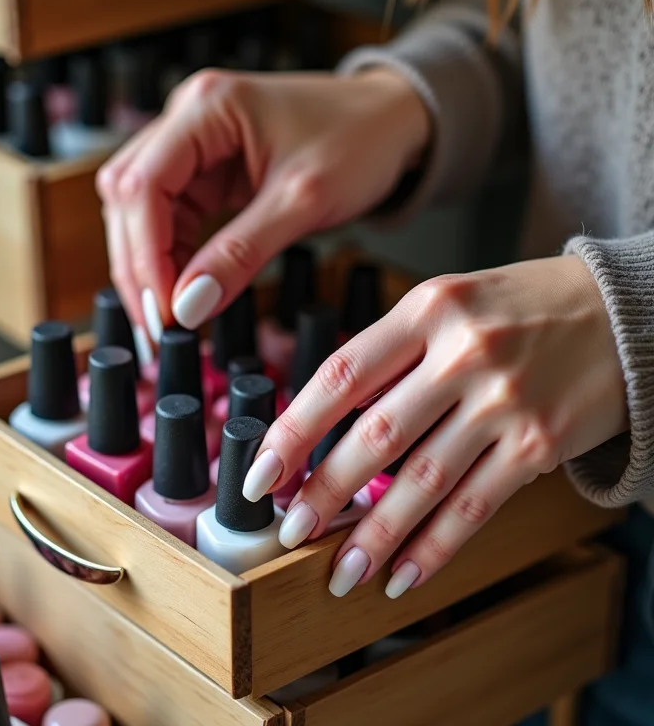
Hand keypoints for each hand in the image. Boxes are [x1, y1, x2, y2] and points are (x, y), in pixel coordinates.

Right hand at [96, 68, 430, 353]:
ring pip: (143, 210)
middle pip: (130, 197)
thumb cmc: (359, 139)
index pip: (142, 184)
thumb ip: (240, 254)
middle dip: (139, 265)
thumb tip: (188, 306)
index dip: (144, 254)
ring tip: (170, 315)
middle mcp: (188, 118)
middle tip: (158, 325)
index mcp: (206, 107)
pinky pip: (171, 216)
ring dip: (150, 264)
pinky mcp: (208, 170)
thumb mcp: (302, 202)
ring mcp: (195, 143)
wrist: (392, 122)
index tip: (164, 310)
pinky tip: (185, 288)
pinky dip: (173, 256)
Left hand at [242, 256, 627, 597]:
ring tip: (339, 571)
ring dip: (375, 534)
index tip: (260, 473)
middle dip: (324, 491)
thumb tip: (328, 419)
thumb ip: (392, 352)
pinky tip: (404, 575)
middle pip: (376, 434)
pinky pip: (475, 505)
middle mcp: (463, 353)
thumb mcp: (449, 302)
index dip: (293, 431)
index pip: (342, 375)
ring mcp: (504, 401)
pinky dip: (435, 547)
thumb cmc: (520, 307)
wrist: (622, 312)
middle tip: (289, 530)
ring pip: (423, 481)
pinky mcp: (539, 443)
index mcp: (428, 309)